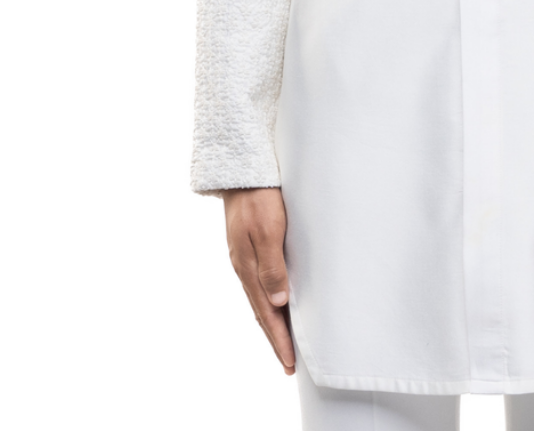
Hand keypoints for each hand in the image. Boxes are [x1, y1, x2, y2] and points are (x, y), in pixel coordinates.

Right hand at [222, 187, 295, 374]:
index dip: (278, 339)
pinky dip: (269, 301)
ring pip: (260, 299)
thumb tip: (278, 302)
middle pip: (262, 311)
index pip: (266, 313)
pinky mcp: (250, 247)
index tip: (290, 362)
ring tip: (285, 342)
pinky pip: (260, 283)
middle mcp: (245, 267)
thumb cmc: (260, 197)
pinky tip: (277, 304)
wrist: (243, 171)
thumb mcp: (268, 229)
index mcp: (248, 267)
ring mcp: (245, 258)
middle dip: (276, 338)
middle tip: (289, 363)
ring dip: (272, 322)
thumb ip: (272, 266)